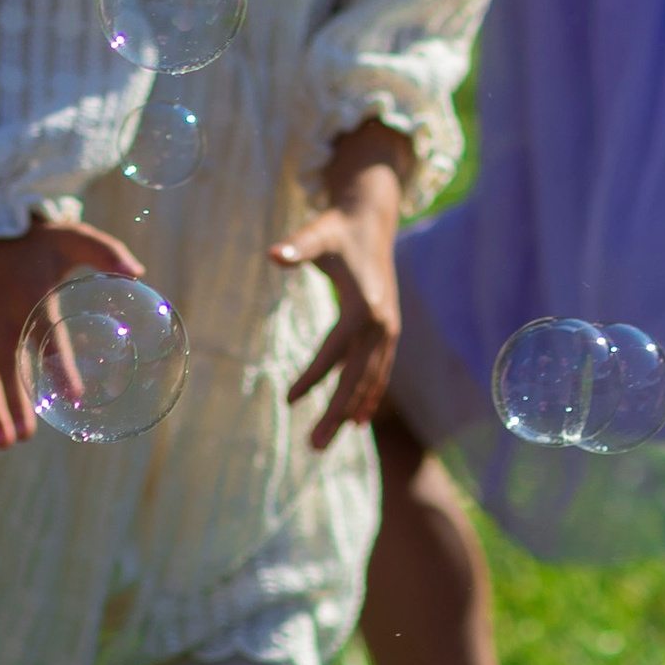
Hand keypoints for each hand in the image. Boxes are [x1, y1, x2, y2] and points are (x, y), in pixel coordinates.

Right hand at [0, 217, 144, 450]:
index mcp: (29, 293)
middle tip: (28, 434)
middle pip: (6, 363)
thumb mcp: (74, 237)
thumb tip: (139, 273)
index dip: (58, 366)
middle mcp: (0, 314)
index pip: (43, 334)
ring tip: (5, 443)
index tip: (74, 396)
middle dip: (13, 399)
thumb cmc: (42, 243)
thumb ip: (106, 251)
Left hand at [270, 122, 413, 449]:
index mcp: (362, 306)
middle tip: (313, 446)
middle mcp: (381, 323)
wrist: (372, 219)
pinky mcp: (390, 330)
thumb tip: (274, 254)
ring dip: (351, 412)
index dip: (311, 377)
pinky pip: (379, 371)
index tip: (288, 400)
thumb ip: (296, 247)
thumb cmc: (337, 229)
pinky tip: (359, 420)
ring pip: (370, 380)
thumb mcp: (316, 235)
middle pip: (356, 377)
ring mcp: (389, 329)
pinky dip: (369, 395)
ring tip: (327, 441)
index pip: (333, 352)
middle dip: (336, 412)